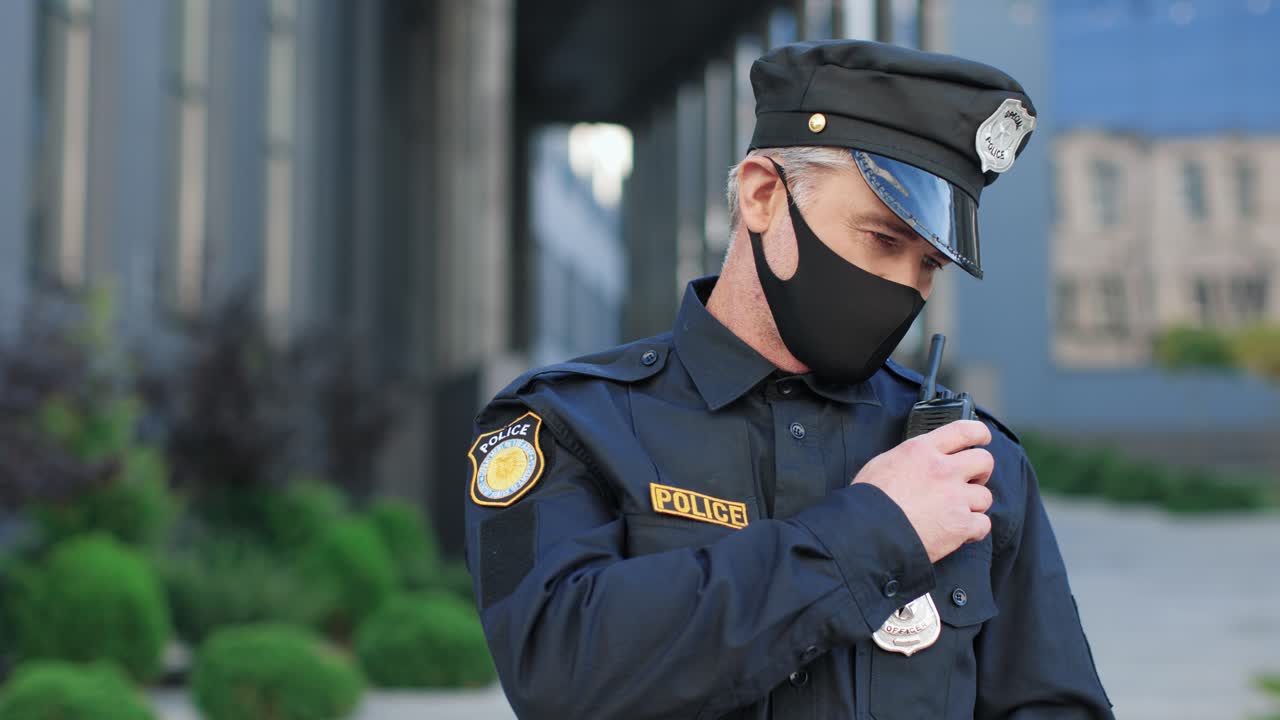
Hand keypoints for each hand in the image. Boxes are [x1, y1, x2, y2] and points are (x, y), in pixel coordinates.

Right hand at [851, 420, 993, 562]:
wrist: (868, 531)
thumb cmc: (868, 500)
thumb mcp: (884, 463)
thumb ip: (910, 457)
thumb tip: (921, 459)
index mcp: (922, 450)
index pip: (963, 430)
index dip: (980, 433)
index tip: (984, 438)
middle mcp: (943, 470)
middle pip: (984, 460)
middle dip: (981, 471)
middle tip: (971, 481)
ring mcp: (955, 497)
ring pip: (985, 496)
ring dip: (973, 505)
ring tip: (955, 512)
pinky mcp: (960, 524)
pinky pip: (983, 524)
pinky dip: (974, 530)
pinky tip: (959, 532)